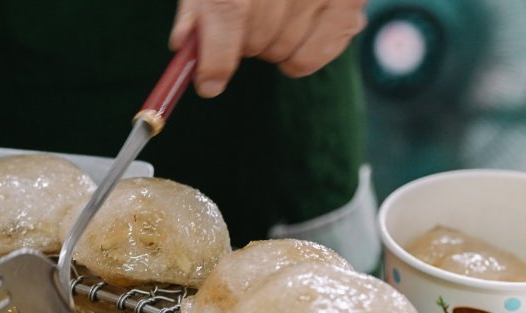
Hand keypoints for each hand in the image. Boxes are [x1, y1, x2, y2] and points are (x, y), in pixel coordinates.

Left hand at [170, 0, 367, 97]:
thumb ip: (196, 8)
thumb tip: (182, 44)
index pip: (230, 11)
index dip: (217, 55)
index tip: (209, 84)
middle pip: (256, 39)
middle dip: (242, 45)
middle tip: (244, 27)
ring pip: (282, 52)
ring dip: (269, 50)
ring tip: (274, 19)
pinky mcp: (350, 2)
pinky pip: (312, 58)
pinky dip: (297, 60)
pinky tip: (295, 33)